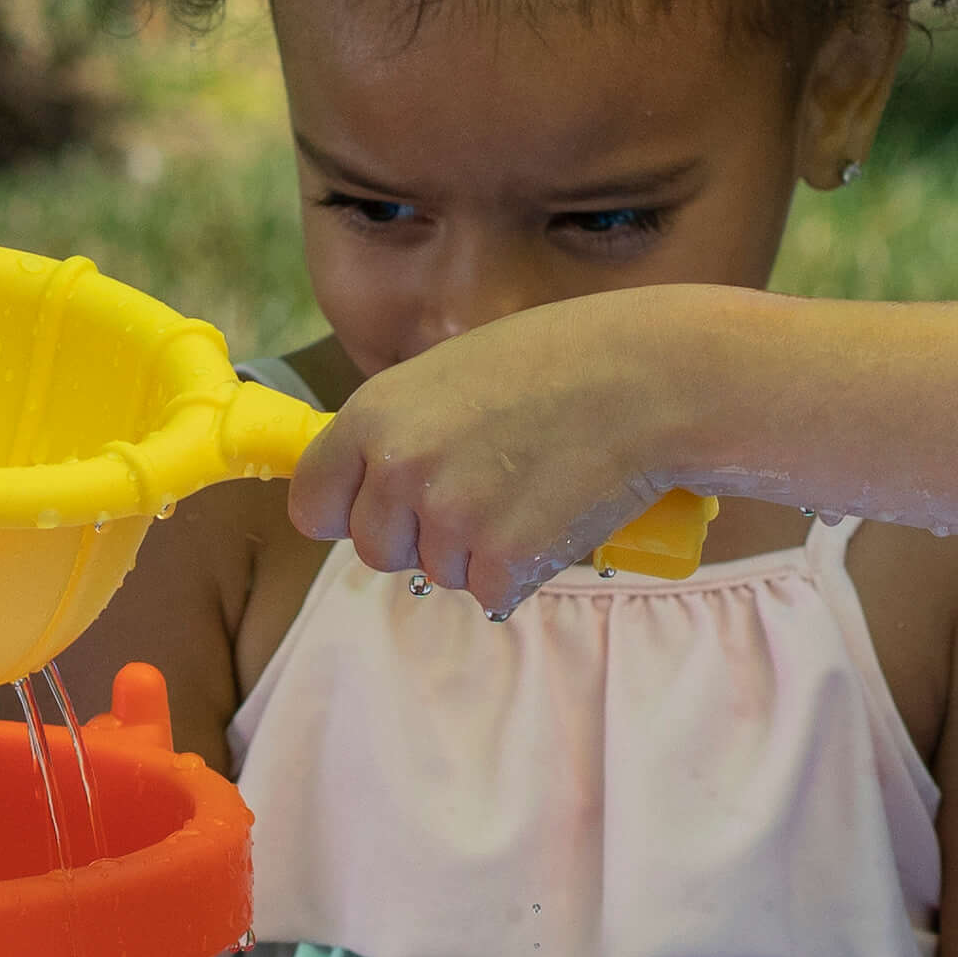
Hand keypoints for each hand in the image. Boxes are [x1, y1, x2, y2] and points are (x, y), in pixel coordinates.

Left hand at [288, 294, 700, 615]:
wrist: (646, 380)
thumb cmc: (557, 363)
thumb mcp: (450, 371)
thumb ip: (401, 429)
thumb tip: (373, 484)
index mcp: (374, 415)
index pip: (311, 503)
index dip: (344, 511)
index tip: (374, 508)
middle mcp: (400, 470)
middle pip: (375, 551)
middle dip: (417, 537)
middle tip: (478, 493)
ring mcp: (451, 520)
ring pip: (440, 573)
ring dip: (478, 550)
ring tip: (530, 488)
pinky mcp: (504, 561)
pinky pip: (492, 593)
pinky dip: (523, 571)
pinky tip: (554, 516)